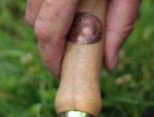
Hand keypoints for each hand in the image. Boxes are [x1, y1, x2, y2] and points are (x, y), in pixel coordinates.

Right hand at [25, 0, 140, 75]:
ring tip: (73, 29)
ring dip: (49, 25)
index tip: (61, 73)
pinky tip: (70, 7)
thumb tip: (109, 64)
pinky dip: (49, 6)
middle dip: (49, 46)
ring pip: (32, 7)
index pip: (48, 31)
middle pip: (35, 22)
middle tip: (69, 58)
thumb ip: (121, 25)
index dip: (51, 58)